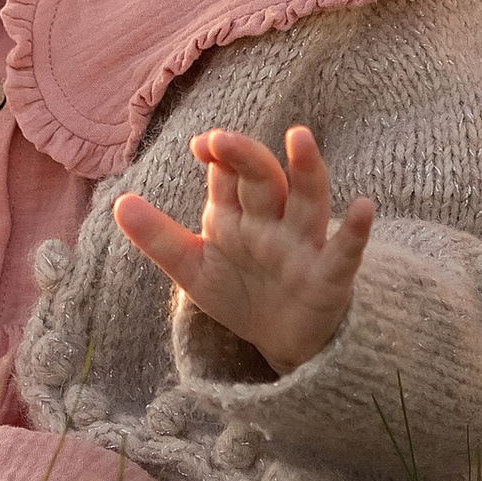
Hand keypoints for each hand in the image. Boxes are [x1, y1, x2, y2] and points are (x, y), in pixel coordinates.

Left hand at [112, 126, 373, 376]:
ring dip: (306, 170)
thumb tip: (119, 203)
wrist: (281, 343)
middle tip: (221, 141)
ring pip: (307, 200)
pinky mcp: (329, 278)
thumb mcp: (194, 269)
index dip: (218, 155)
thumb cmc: (240, 293)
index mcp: (238, 214)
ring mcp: (303, 246)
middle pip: (263, 179)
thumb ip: (159, 237)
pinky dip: (355, 231)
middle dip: (244, 156)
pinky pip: (345, 251)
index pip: (228, 175)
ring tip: (300, 138)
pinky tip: (363, 208)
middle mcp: (272, 221)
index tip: (202, 144)